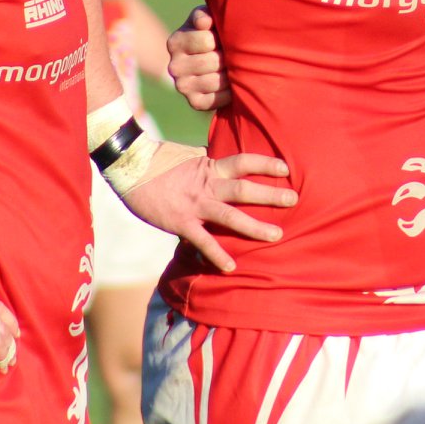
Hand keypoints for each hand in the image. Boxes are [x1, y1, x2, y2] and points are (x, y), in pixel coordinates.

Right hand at [117, 142, 293, 271]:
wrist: (130, 167)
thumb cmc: (159, 161)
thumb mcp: (189, 156)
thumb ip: (209, 162)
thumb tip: (224, 160)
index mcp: (210, 166)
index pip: (243, 161)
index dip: (265, 164)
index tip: (286, 169)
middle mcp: (207, 185)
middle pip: (244, 189)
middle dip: (270, 194)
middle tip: (294, 200)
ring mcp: (195, 205)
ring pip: (230, 216)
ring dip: (255, 226)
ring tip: (276, 235)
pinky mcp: (181, 223)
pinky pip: (202, 241)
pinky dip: (217, 255)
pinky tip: (231, 267)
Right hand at [167, 6, 228, 110]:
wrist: (219, 58)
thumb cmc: (215, 32)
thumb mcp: (209, 18)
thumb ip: (204, 14)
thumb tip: (205, 22)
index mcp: (175, 42)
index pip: (206, 41)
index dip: (222, 38)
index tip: (225, 37)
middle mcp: (174, 66)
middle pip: (213, 61)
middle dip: (229, 57)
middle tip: (234, 54)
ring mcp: (182, 86)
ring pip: (217, 81)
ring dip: (232, 73)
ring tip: (234, 66)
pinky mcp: (195, 102)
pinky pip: (218, 99)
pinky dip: (230, 92)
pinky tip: (232, 83)